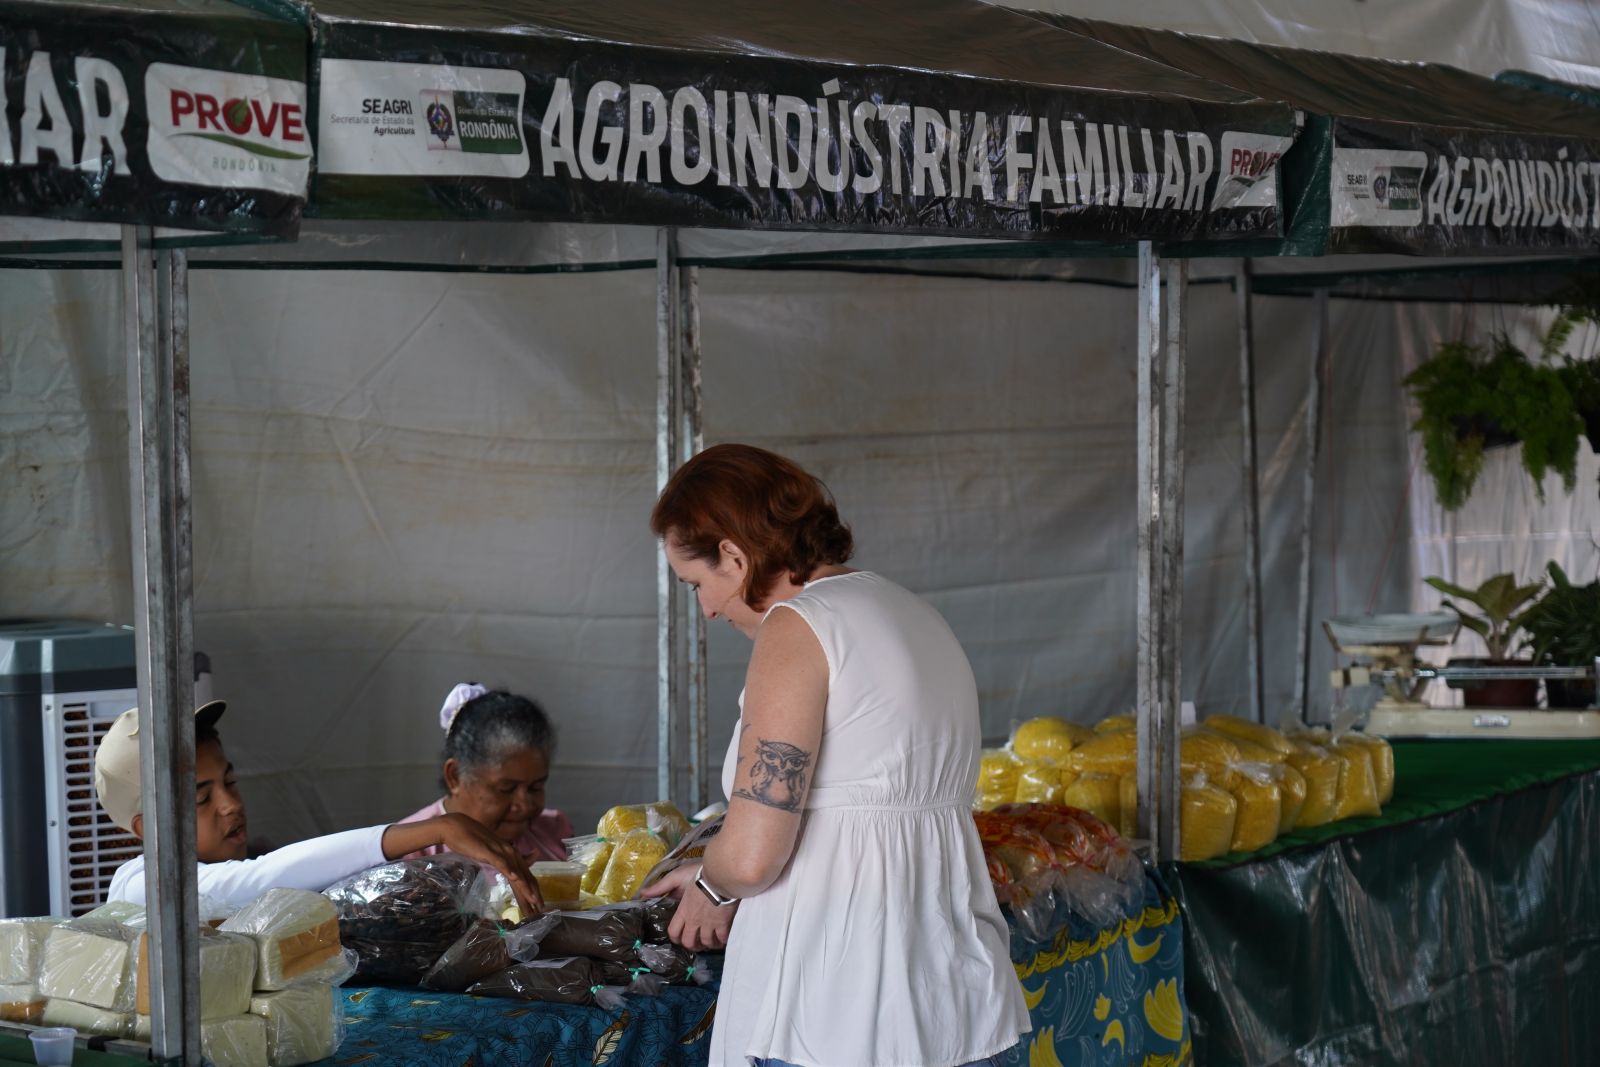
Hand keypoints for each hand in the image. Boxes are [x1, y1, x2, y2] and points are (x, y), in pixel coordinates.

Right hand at [411, 814, 543, 915]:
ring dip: (525, 886)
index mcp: (511, 854)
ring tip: (533, 900)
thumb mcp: (491, 853)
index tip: (538, 905)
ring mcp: (500, 850)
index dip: (533, 889)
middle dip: (533, 892)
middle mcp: (509, 851)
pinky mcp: (488, 851)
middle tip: (541, 908)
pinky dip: (508, 870)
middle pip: (525, 875)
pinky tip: (514, 878)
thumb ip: (502, 861)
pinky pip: (500, 862)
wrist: (455, 826)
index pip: (526, 874)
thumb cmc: (472, 841)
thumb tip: (510, 872)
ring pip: (516, 871)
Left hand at [643, 864, 734, 951]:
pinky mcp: (724, 924)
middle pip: (689, 942)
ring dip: (707, 944)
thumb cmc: (698, 875)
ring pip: (706, 943)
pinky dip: (721, 941)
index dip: (675, 938)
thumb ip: (660, 887)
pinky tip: (722, 939)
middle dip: (691, 944)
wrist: (722, 875)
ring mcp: (710, 924)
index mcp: (683, 912)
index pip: (674, 932)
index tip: (679, 937)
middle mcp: (694, 922)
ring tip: (709, 942)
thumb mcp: (676, 877)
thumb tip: (642, 894)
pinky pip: (722, 939)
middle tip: (695, 942)